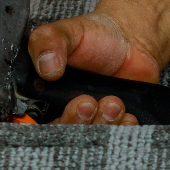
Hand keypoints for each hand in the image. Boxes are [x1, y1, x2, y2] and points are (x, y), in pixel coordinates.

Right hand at [26, 11, 162, 124]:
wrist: (130, 39)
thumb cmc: (93, 36)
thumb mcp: (65, 31)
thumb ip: (48, 42)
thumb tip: (46, 67)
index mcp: (47, 96)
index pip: (39, 124)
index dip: (52, 123)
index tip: (70, 105)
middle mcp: (68, 112)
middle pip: (67, 135)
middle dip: (78, 122)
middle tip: (88, 102)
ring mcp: (94, 119)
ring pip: (94, 138)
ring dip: (103, 124)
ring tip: (113, 103)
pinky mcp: (116, 122)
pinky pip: (118, 135)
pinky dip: (123, 129)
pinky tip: (127, 115)